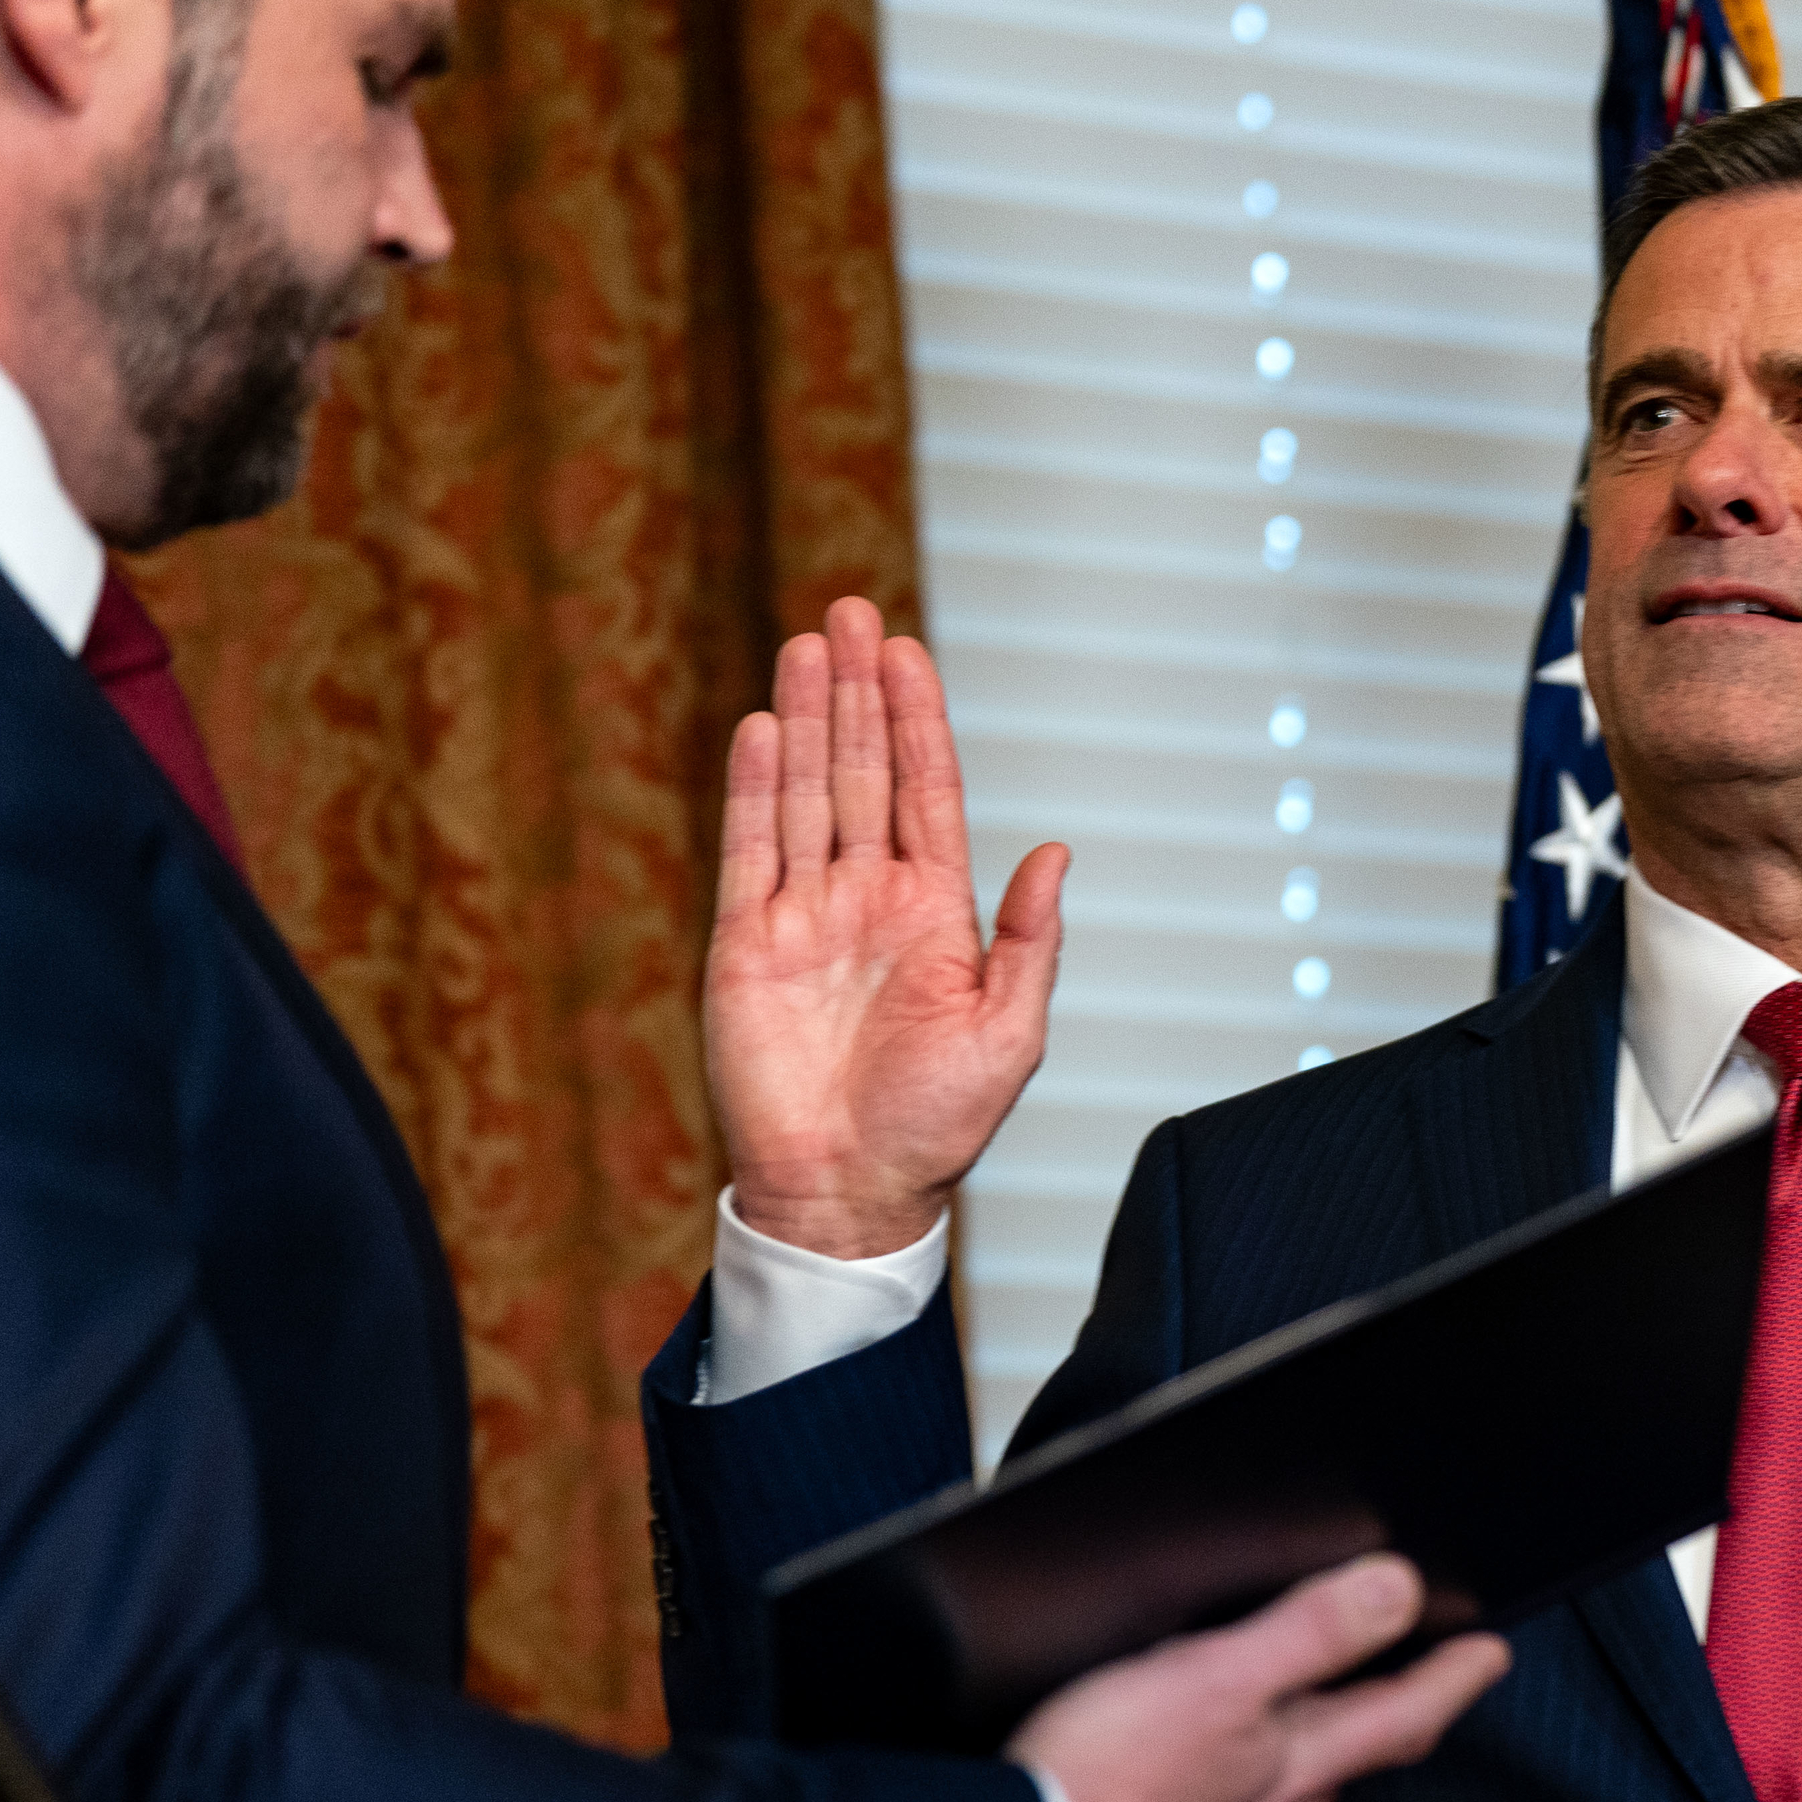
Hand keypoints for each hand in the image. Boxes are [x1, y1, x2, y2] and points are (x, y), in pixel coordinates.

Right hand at [707, 598, 1064, 1257]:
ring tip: (808, 644)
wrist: (849, 1190)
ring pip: (806, 794)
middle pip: (862, 772)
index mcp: (937, 913)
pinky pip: (749, 851)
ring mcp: (804, 916)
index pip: (927, 791)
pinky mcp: (745, 944)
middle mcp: (868, 900)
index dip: (919, 720)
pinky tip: (764, 728)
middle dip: (859, 692)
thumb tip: (1055, 850)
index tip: (907, 651)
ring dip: (808, 719)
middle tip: (851, 612)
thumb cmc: (937, 1126)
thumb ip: (1030, 940)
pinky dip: (756, 789)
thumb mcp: (1010, 1033)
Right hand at [1010, 1555, 1510, 1801]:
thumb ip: (1311, 1635)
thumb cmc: (1102, 1791)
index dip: (1450, 1680)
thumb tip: (1399, 1590)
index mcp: (1292, 1770)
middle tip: (1398, 1692)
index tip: (1490, 1656)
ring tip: (1289, 1742)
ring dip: (1288, 1773)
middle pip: (1340, 1770)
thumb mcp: (1219, 1682)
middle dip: (1370, 1725)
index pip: (1399, 1719)